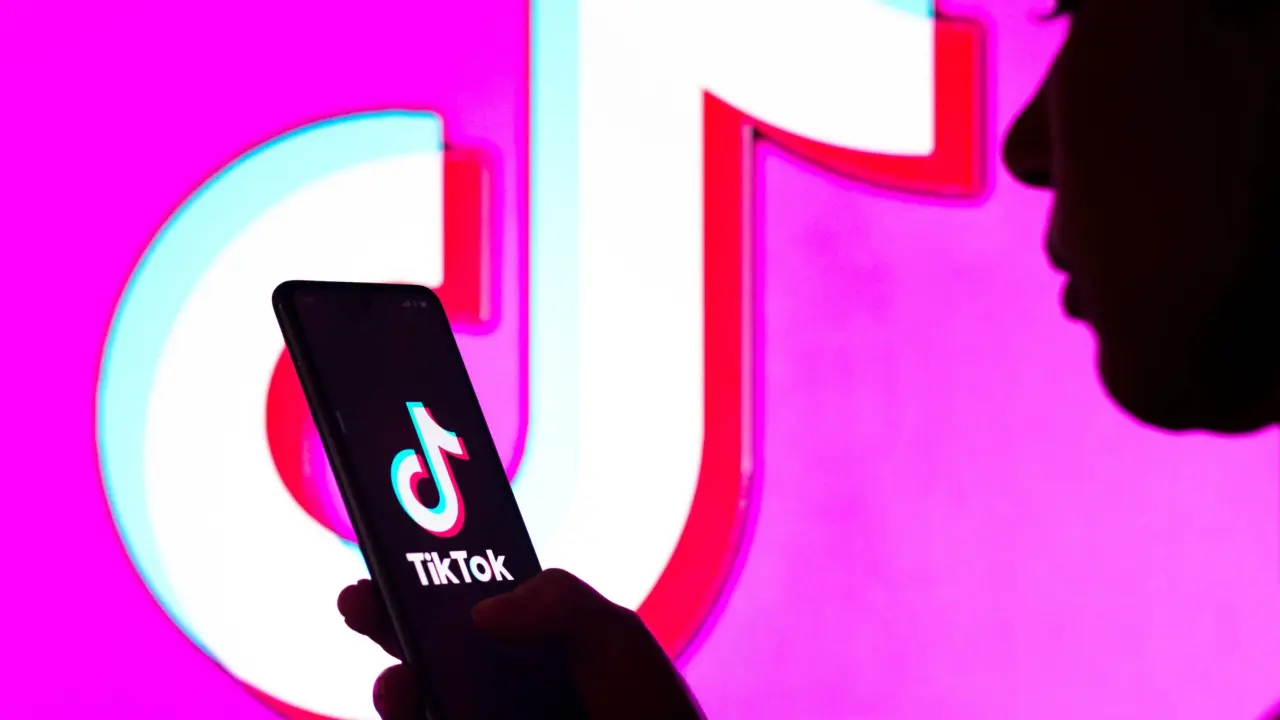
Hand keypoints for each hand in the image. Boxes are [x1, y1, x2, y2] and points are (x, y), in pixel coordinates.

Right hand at [337, 569, 704, 719]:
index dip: (424, 575)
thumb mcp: (617, 641)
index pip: (464, 604)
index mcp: (530, 646)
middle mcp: (500, 688)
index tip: (396, 548)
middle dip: (385, 619)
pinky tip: (418, 709)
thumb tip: (484, 609)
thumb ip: (561, 603)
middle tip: (360, 599)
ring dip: (393, 689)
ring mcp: (486, 718)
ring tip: (400, 683)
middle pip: (424, 649)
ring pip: (417, 704)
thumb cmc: (650, 716)